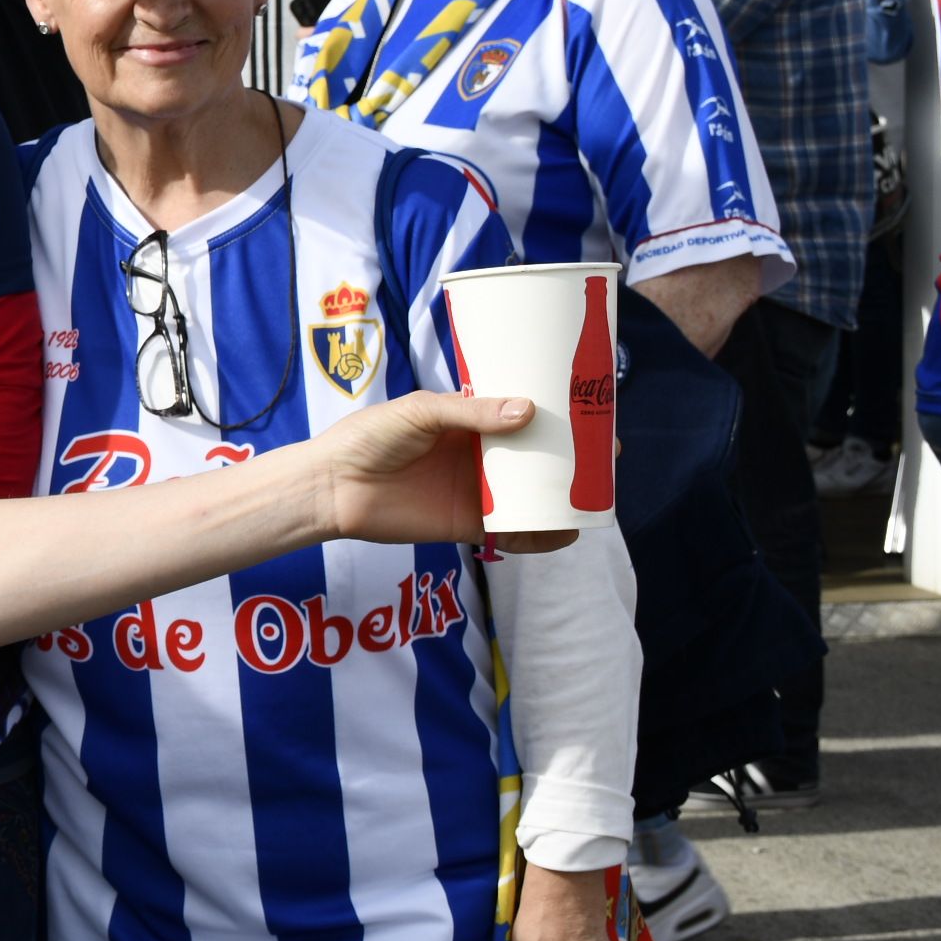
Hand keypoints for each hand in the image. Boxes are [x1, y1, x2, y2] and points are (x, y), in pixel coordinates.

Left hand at [312, 392, 576, 553]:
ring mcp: (477, 490)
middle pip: (539, 455)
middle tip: (608, 451)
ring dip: (567, 495)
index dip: (558, 413)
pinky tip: (565, 532)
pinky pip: (514, 531)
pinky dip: (541, 534)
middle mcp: (480, 455)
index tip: (594, 406)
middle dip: (577, 455)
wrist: (332, 485)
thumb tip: (528, 412)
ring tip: (599, 492)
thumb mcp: (419, 412)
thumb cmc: (368, 437)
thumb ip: (470, 412)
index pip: (524, 414)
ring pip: (534, 494)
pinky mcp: (469, 525)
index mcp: (471, 420)